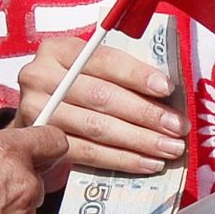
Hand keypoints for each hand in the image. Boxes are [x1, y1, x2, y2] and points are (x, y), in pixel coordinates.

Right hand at [15, 35, 186, 177]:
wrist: (38, 124)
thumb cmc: (75, 92)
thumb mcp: (90, 72)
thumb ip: (119, 76)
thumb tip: (168, 94)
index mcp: (58, 50)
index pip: (104, 60)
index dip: (137, 75)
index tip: (168, 88)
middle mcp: (40, 76)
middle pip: (101, 96)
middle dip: (145, 113)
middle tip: (177, 127)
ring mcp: (37, 111)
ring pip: (96, 127)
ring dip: (139, 140)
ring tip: (168, 148)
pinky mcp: (41, 144)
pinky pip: (88, 153)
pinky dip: (122, 159)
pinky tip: (147, 163)